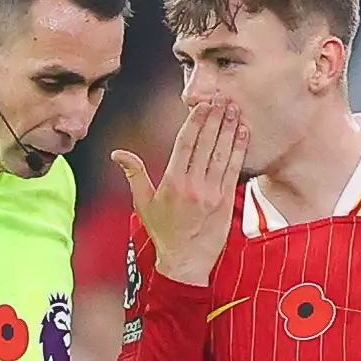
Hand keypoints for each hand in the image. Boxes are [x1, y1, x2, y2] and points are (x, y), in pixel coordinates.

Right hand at [111, 98, 246, 287]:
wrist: (186, 262)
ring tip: (234, 108)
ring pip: (222, 153)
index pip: (185, 144)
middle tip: (222, 98)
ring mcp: (212, 193)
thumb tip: (118, 154)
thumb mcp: (143, 204)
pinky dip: (239, 148)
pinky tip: (243, 132)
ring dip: (229, 128)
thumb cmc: (163, 232)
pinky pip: (234, 168)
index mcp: (172, 183)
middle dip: (215, 118)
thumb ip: (134, 174)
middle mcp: (193, 186)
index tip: (202, 105)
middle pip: (206, 144)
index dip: (195, 122)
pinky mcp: (225, 200)